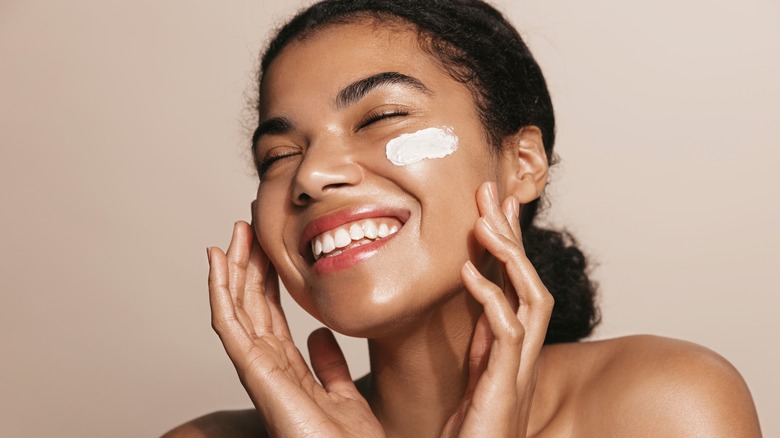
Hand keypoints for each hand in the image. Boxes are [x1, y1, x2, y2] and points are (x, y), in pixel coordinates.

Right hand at [208, 221, 383, 436]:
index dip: (265, 280)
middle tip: (246, 227)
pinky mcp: (254, 373)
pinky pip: (230, 326)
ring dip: (231, 269)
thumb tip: (318, 334)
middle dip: (247, 266)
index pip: (269, 315)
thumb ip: (328, 364)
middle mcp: (267, 367)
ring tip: (231, 234)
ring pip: (236, 308)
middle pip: (250, 306)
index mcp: (286, 369)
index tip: (267, 247)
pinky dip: (220, 291)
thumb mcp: (342, 393)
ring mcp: (258, 369)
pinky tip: (217, 262)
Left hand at [441, 182, 553, 436]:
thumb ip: (481, 341)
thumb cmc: (473, 430)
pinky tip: (468, 272)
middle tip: (492, 192)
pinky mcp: (505, 384)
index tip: (497, 205)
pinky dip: (491, 298)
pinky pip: (505, 332)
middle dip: (512, 235)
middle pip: (529, 280)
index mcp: (513, 346)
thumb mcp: (476, 374)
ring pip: (531, 299)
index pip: (517, 282)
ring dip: (510, 258)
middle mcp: (523, 352)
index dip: (510, 241)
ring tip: (484, 222)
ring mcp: (518, 368)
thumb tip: (478, 306)